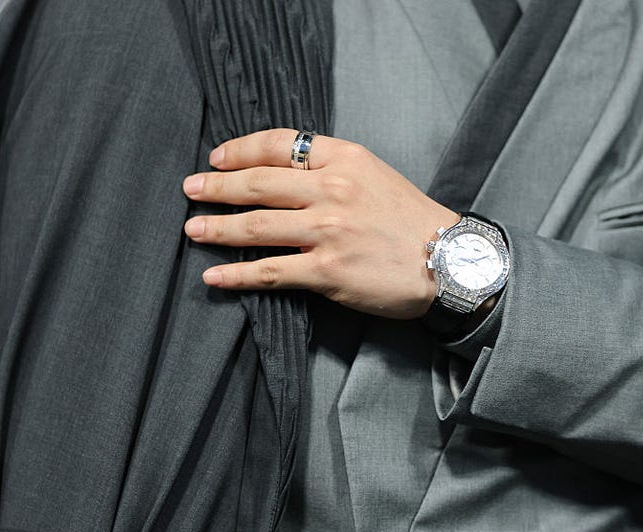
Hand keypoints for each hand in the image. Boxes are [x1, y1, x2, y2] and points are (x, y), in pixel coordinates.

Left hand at [181, 128, 458, 318]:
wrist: (451, 261)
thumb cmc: (412, 220)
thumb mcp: (376, 175)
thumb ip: (332, 170)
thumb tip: (283, 175)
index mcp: (345, 159)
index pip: (279, 143)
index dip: (240, 150)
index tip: (218, 158)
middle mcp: (333, 190)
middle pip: (258, 183)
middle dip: (217, 186)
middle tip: (191, 189)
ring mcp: (329, 231)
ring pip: (256, 226)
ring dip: (217, 227)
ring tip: (193, 229)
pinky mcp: (328, 271)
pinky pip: (270, 271)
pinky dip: (236, 274)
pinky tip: (214, 277)